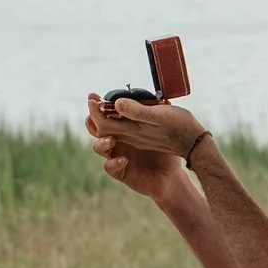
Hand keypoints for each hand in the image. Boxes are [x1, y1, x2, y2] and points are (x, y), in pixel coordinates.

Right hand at [87, 95, 210, 195]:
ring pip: (99, 147)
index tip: (93, 96)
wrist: (175, 171)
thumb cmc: (169, 143)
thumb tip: (149, 96)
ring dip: (101, 143)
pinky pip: (110, 167)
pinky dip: (113, 163)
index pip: (106, 114)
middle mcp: (119, 140)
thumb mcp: (162, 124)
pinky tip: (124, 160)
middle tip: (95, 114)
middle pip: (96, 129)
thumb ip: (153, 110)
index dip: (98, 106)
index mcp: (126, 126)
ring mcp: (118, 155)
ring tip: (111, 139)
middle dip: (92, 121)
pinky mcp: (122, 171)